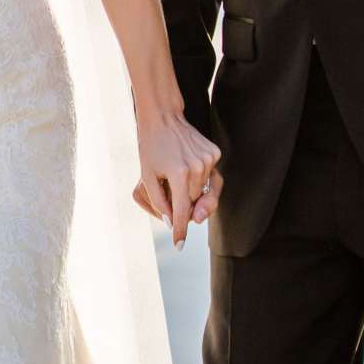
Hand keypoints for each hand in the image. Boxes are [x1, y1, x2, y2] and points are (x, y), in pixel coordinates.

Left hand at [133, 109, 220, 246]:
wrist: (163, 117)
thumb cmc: (150, 147)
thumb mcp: (147, 176)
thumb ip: (159, 202)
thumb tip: (171, 222)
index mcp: (179, 174)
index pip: (181, 211)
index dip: (179, 230)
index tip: (179, 245)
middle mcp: (198, 167)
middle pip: (193, 203)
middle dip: (182, 205)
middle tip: (168, 192)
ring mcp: (209, 159)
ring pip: (202, 191)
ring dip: (190, 191)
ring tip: (175, 173)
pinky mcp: (215, 153)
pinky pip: (209, 176)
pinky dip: (198, 177)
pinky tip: (186, 163)